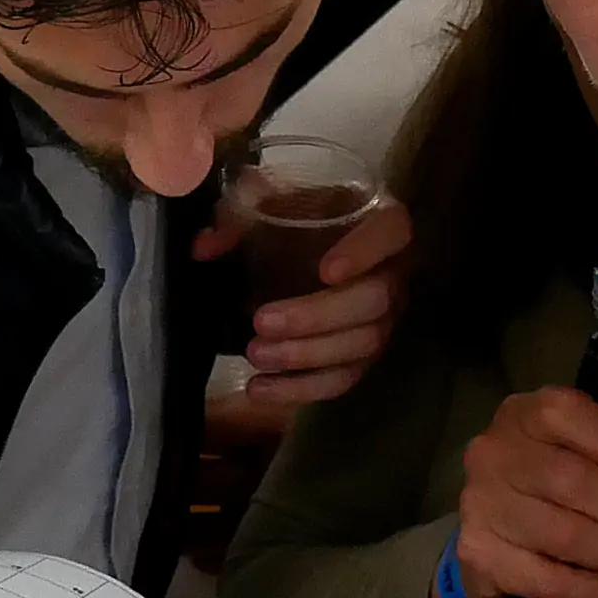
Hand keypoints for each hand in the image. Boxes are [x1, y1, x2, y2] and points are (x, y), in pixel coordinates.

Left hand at [198, 192, 410, 406]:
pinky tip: (260, 388)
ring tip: (255, 355)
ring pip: (359, 346)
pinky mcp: (361, 358)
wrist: (305, 254)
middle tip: (261, 322)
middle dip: (315, 317)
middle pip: (374, 301)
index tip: (326, 270)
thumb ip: (236, 218)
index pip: (392, 231)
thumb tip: (204, 247)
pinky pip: (341, 380)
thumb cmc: (295, 221)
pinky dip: (300, 390)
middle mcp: (392, 274)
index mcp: (379, 223)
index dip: (365, 252)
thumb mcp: (267, 207)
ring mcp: (383, 321)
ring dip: (305, 356)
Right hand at [455, 384, 597, 597]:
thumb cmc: (562, 476)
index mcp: (529, 413)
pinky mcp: (479, 552)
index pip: (568, 414)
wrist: (498, 521)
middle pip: (567, 480)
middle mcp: (496, 451)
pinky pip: (542, 579)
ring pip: (557, 534)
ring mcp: (480, 503)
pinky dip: (585, 588)